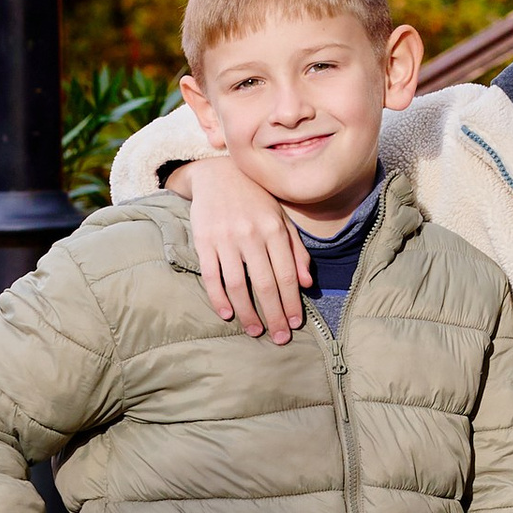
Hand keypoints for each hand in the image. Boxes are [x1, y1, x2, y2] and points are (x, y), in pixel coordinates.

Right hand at [167, 149, 312, 343]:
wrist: (218, 174)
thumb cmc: (257, 199)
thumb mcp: (282, 218)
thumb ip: (296, 250)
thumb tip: (308, 284)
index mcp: (275, 229)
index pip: (287, 275)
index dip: (292, 302)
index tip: (296, 323)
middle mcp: (251, 235)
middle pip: (265, 284)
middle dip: (274, 315)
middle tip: (280, 338)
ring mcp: (226, 238)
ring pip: (238, 285)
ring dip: (247, 312)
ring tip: (255, 330)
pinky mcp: (203, 241)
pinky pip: (212, 276)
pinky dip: (219, 298)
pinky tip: (228, 314)